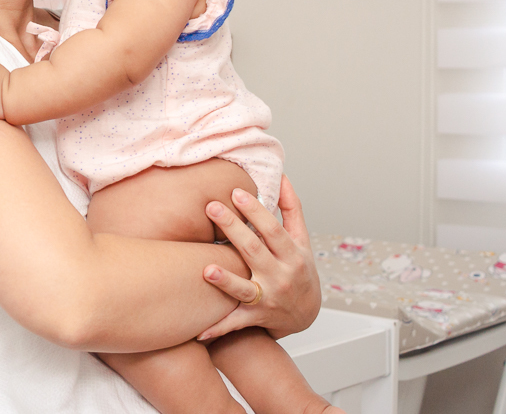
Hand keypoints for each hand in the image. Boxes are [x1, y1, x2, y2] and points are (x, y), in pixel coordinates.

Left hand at [197, 175, 320, 340]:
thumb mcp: (301, 239)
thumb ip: (291, 208)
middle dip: (233, 229)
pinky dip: (218, 328)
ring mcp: (267, 298)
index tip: (236, 192)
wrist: (306, 314)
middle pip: (254, 251)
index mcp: (292, 254)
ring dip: (226, 281)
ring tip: (207, 269)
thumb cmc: (299, 269)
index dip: (256, 211)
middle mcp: (280, 276)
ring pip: (245, 289)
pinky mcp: (255, 317)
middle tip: (211, 207)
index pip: (273, 229)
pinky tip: (199, 330)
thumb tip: (282, 175)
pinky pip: (235, 323)